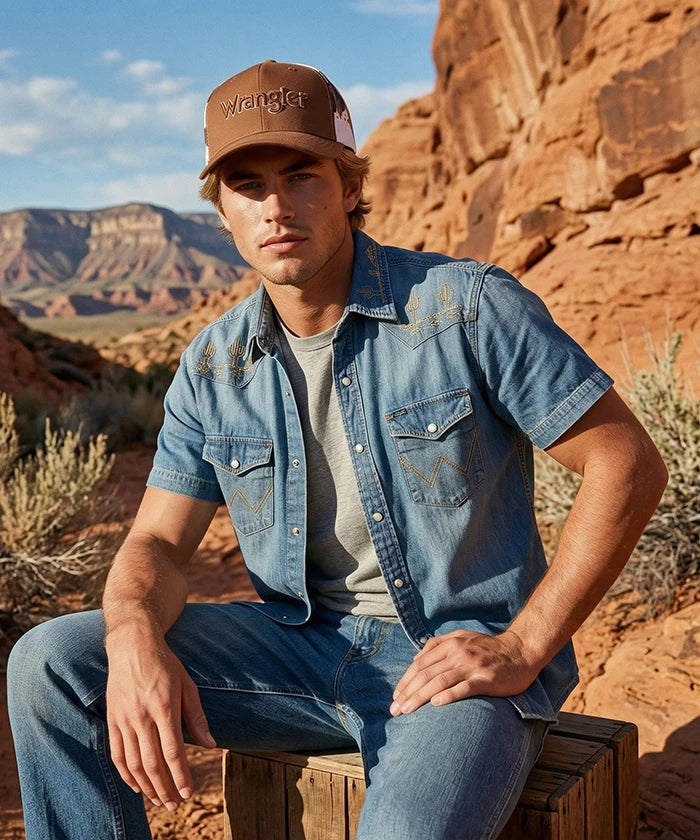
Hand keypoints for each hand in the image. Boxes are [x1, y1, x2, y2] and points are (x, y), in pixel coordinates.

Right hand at [105, 631, 215, 810]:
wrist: (132, 646)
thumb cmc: (165, 665)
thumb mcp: (187, 685)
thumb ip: (196, 717)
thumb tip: (211, 745)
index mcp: (164, 707)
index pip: (173, 752)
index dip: (181, 776)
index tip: (189, 793)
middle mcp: (142, 717)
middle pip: (153, 763)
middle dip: (165, 789)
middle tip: (175, 805)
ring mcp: (124, 720)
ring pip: (134, 763)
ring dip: (147, 786)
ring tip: (159, 800)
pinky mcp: (112, 720)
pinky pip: (117, 754)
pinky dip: (126, 774)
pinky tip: (138, 786)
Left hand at [389, 629, 538, 715]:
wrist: (519, 652)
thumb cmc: (487, 648)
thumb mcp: (461, 638)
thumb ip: (437, 645)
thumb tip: (415, 659)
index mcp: (449, 644)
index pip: (420, 664)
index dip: (405, 681)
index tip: (395, 697)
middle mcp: (458, 653)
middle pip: (426, 674)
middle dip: (407, 692)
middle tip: (394, 710)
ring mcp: (472, 666)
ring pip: (440, 681)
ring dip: (420, 697)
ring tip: (407, 710)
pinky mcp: (486, 679)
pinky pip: (464, 688)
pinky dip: (449, 695)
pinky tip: (436, 704)